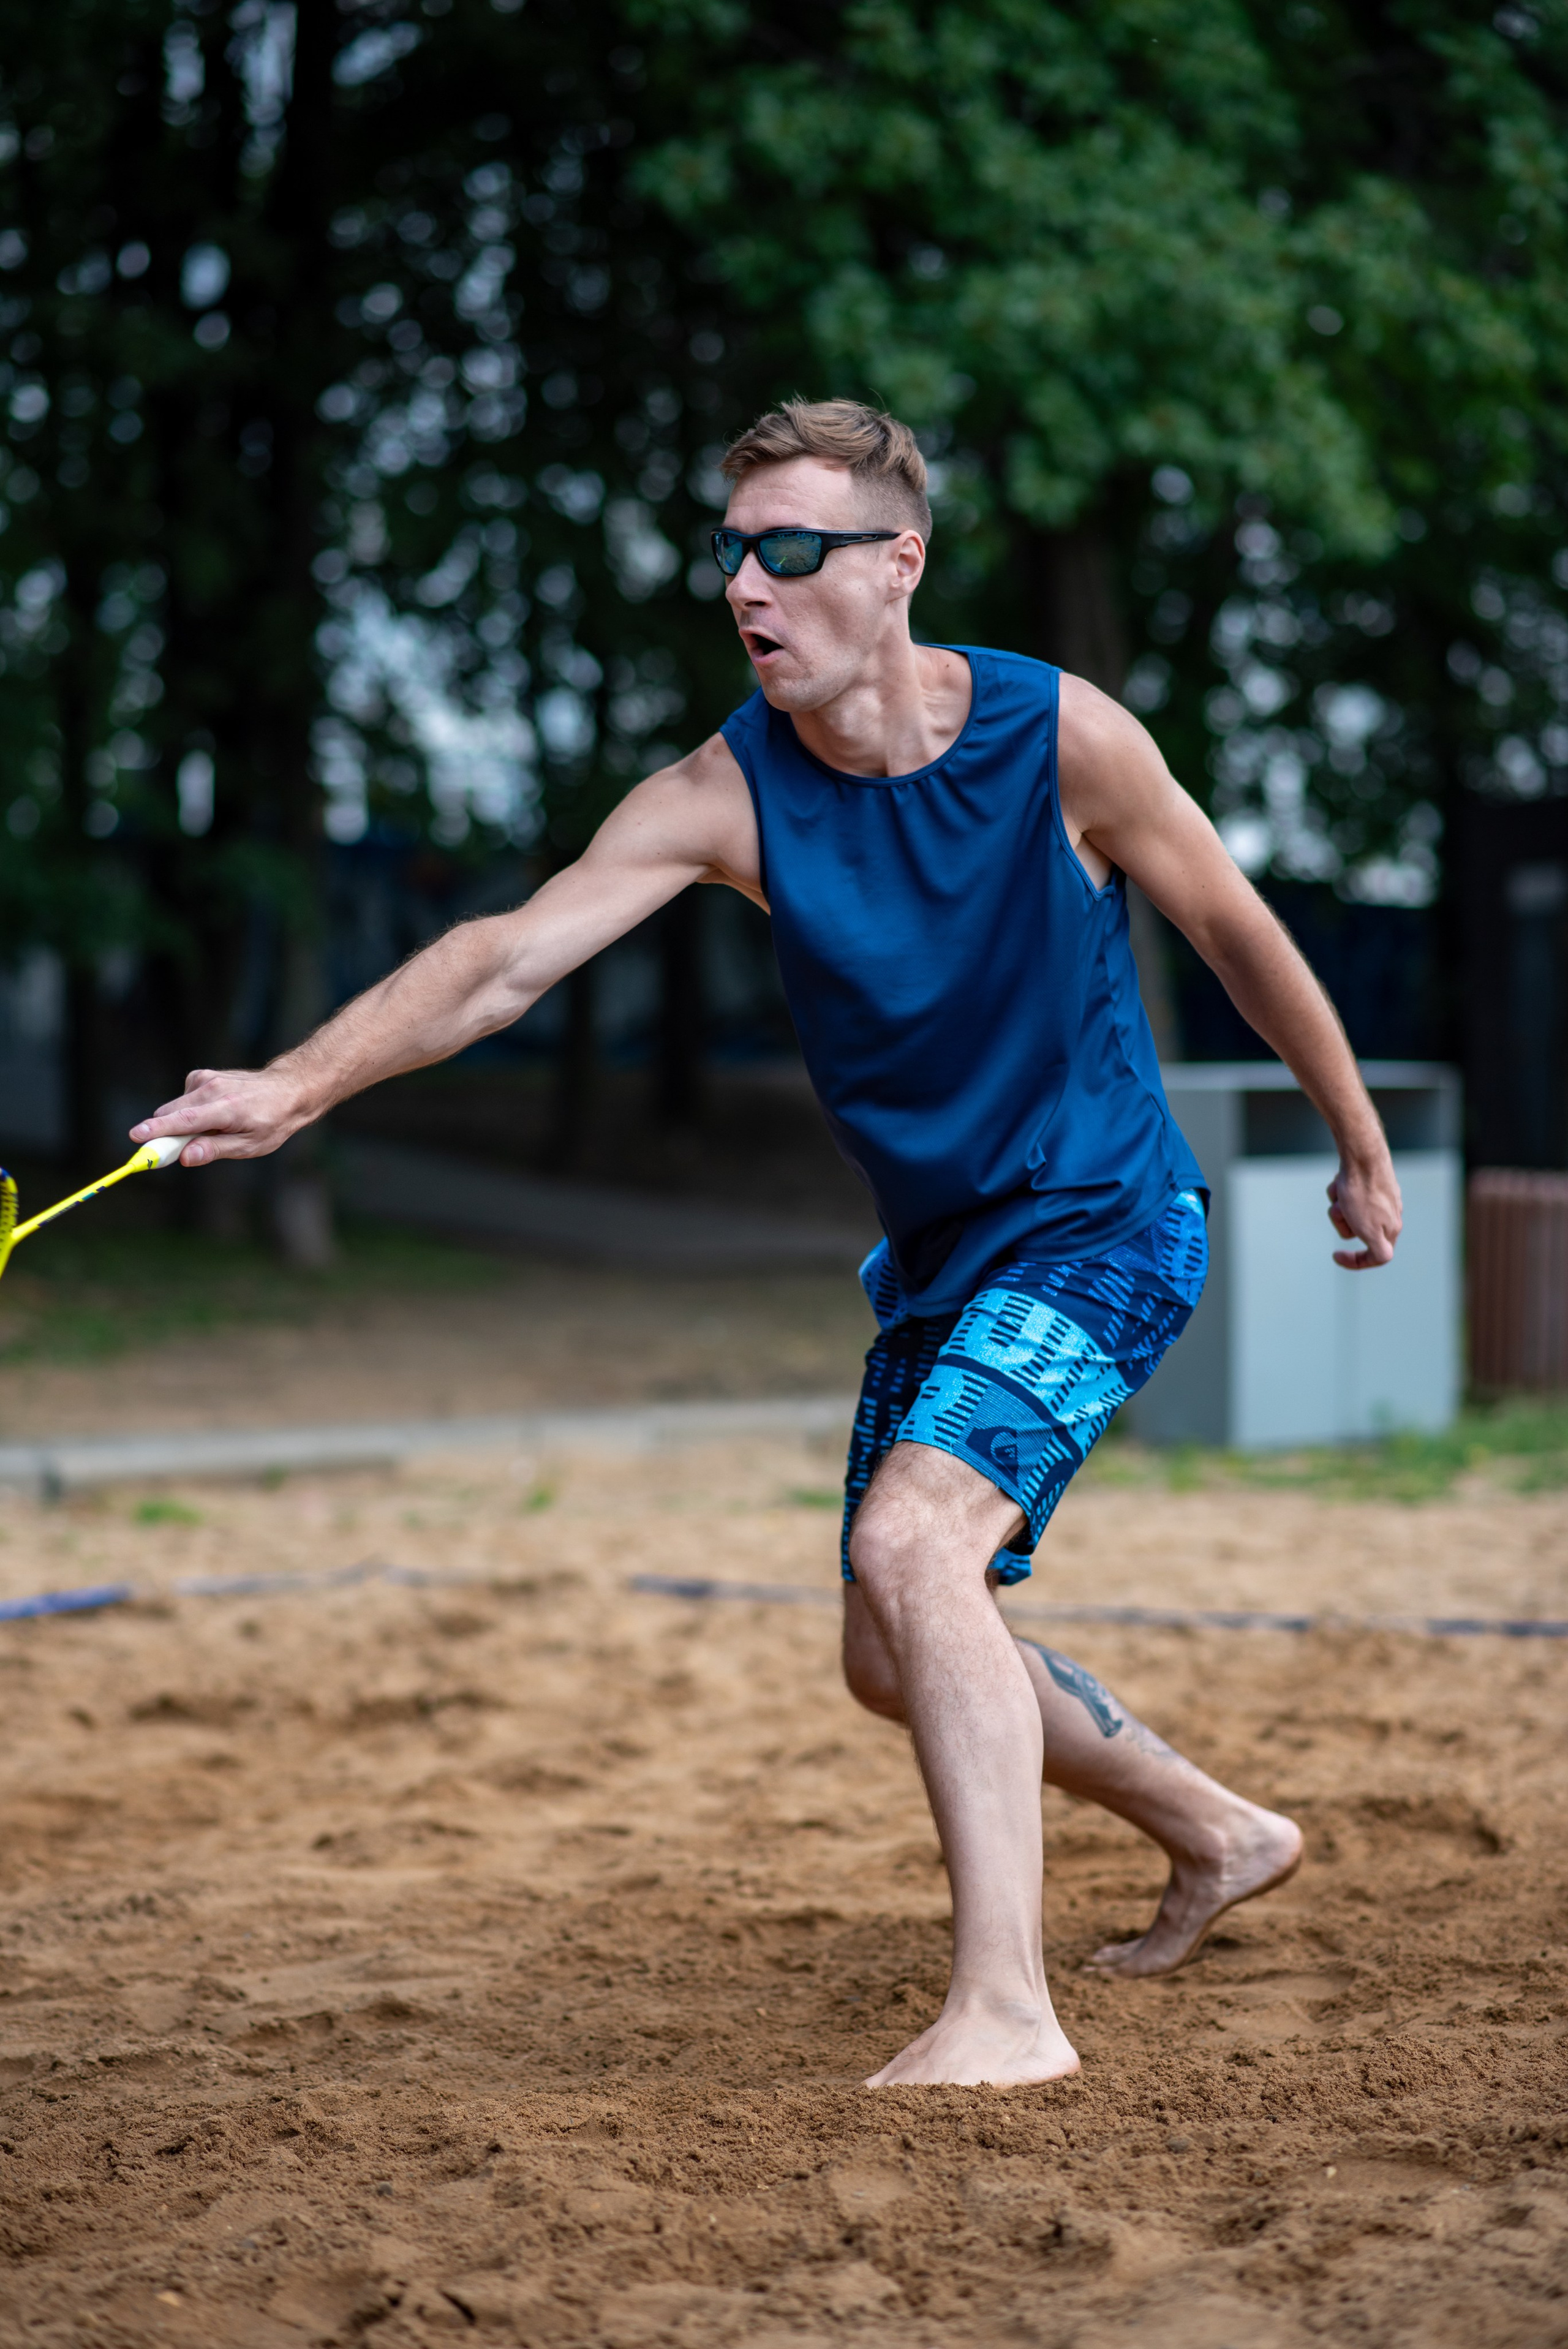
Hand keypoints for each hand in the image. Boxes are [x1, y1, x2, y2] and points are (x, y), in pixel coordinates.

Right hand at [129, 1066, 312, 1167]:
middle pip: (170, 1114)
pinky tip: (214, 1113)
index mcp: (226, 1109)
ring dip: (182, 1123)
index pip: (185, 1120)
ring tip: (215, 1129)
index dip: (158, 1131)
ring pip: (174, 1108)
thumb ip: (215, 1150)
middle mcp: (212, 1089)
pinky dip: (190, 1111)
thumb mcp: (250, 1146)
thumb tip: (185, 1157)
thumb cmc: (271, 1122)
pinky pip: (183, 1100)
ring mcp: (206, 1079)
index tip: (136, 1136)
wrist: (287, 1089)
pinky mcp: (202, 1076)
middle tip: (179, 1152)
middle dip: (165, 1134)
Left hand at [1326, 1151, 1401, 1269]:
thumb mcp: (1371, 1232)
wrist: (1362, 1156)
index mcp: (1392, 1230)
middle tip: (1341, 1208)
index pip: (1376, 1257)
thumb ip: (1380, 1252)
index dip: (1355, 1261)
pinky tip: (1341, 1180)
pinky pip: (1346, 1193)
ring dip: (1338, 1203)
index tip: (1335, 1256)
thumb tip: (1383, 1258)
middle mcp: (1389, 1214)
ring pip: (1347, 1210)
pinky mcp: (1368, 1182)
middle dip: (1341, 1220)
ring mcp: (1379, 1197)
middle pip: (1355, 1230)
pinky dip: (1339, 1189)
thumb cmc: (1364, 1195)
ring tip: (1341, 1191)